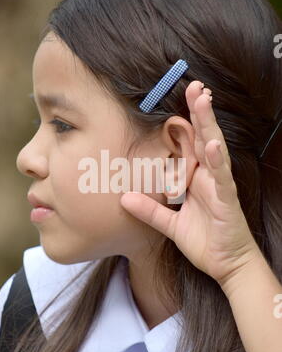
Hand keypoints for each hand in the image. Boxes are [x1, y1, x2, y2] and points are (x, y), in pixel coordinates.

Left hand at [120, 80, 261, 286]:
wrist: (227, 266)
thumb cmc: (204, 242)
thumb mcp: (170, 226)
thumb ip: (149, 211)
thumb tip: (124, 198)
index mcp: (197, 180)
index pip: (191, 145)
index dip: (186, 122)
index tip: (178, 99)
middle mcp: (210, 178)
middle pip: (204, 138)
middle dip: (200, 111)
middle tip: (195, 85)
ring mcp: (220, 187)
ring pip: (215, 149)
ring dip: (208, 125)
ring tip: (203, 100)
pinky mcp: (227, 201)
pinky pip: (222, 179)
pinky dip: (217, 161)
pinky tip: (212, 144)